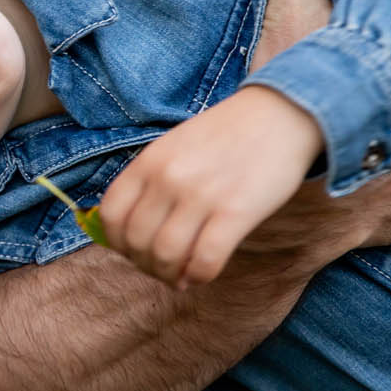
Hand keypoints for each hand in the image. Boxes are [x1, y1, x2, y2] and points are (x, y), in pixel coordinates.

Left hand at [97, 88, 323, 284]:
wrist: (279, 114)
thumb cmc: (225, 136)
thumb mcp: (173, 147)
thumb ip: (150, 182)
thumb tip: (132, 234)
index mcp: (149, 161)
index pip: (111, 215)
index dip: (117, 243)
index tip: (133, 251)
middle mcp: (168, 178)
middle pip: (136, 242)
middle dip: (145, 264)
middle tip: (162, 268)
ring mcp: (200, 196)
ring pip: (166, 256)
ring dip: (169, 275)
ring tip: (180, 276)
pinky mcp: (235, 213)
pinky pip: (205, 261)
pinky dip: (199, 276)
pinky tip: (203, 273)